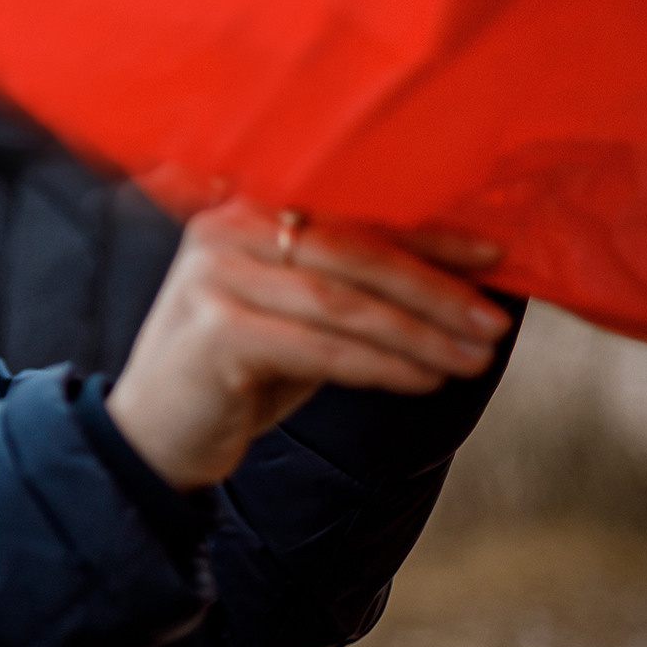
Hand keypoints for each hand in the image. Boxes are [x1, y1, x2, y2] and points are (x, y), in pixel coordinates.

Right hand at [107, 199, 509, 491]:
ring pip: (343, 304)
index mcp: (245, 210)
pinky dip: (381, 366)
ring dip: (419, 334)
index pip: (353, 217)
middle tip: (494, 322)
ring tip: (473, 359)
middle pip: (353, 254)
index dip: (427, 237)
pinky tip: (424, 380)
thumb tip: (456, 280)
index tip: (492, 257)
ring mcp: (215, 278)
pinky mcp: (216, 333)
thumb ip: (350, 289)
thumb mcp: (296, 318)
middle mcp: (225, 231)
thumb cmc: (236, 374)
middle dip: (434, 291)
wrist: (152, 437)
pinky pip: (320, 349)